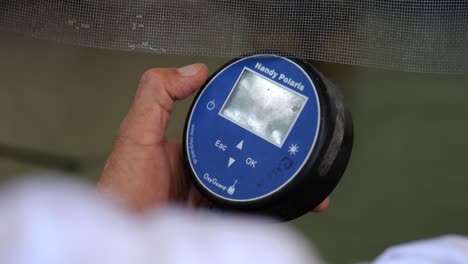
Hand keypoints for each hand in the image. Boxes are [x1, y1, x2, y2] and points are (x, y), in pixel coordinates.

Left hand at [98, 63, 329, 212]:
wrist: (130, 244)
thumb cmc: (125, 193)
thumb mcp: (137, 135)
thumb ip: (156, 98)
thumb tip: (192, 70)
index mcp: (186, 150)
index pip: (223, 129)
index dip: (248, 122)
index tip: (272, 117)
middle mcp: (201, 173)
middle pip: (244, 159)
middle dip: (273, 158)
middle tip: (298, 155)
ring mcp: (210, 198)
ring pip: (250, 186)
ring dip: (276, 185)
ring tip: (301, 182)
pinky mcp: (216, 220)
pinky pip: (247, 211)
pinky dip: (267, 209)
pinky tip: (285, 206)